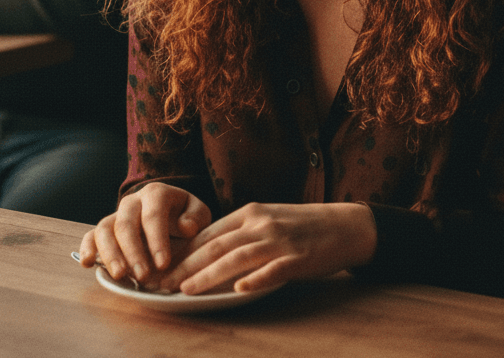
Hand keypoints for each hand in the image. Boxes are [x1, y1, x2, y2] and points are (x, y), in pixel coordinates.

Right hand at [78, 183, 211, 284]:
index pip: (153, 214)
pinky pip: (90, 236)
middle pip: (126, 223)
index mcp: (157, 193)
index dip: (157, 239)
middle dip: (133, 251)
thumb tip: (186, 227)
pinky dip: (87, 248)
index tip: (163, 263)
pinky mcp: (105, 230)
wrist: (173, 215)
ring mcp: (116, 215)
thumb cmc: (186, 216)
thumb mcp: (199, 214)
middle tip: (143, 276)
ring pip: (104, 229)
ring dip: (110, 253)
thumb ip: (196, 218)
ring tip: (120, 275)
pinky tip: (88, 263)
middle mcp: (133, 201)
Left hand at [153, 201, 377, 294]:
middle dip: (185, 265)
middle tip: (161, 283)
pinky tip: (240, 290)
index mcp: (250, 213)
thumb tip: (204, 253)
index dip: (182, 251)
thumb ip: (239, 234)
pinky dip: (256, 279)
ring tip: (187, 290)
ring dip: (210, 274)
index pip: (208, 233)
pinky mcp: (299, 258)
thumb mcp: (267, 221)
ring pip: (238, 257)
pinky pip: (274, 269)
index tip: (159, 267)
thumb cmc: (302, 226)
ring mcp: (280, 241)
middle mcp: (261, 223)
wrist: (344, 225)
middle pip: (217, 245)